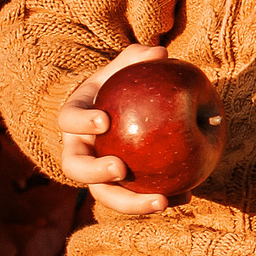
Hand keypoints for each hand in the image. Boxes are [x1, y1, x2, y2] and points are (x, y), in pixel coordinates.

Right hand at [59, 44, 171, 216]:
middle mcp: (79, 151)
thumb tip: (160, 52)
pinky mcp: (120, 189)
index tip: (104, 121)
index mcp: (76, 120)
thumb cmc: (120, 86)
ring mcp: (96, 174)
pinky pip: (136, 198)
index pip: (68, 120)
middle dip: (95, 173)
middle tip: (121, 170)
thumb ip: (138, 59)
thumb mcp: (125, 69)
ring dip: (131, 203)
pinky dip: (162, 198)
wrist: (116, 113)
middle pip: (76, 169)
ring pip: (105, 195)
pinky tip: (187, 197)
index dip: (81, 121)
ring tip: (162, 202)